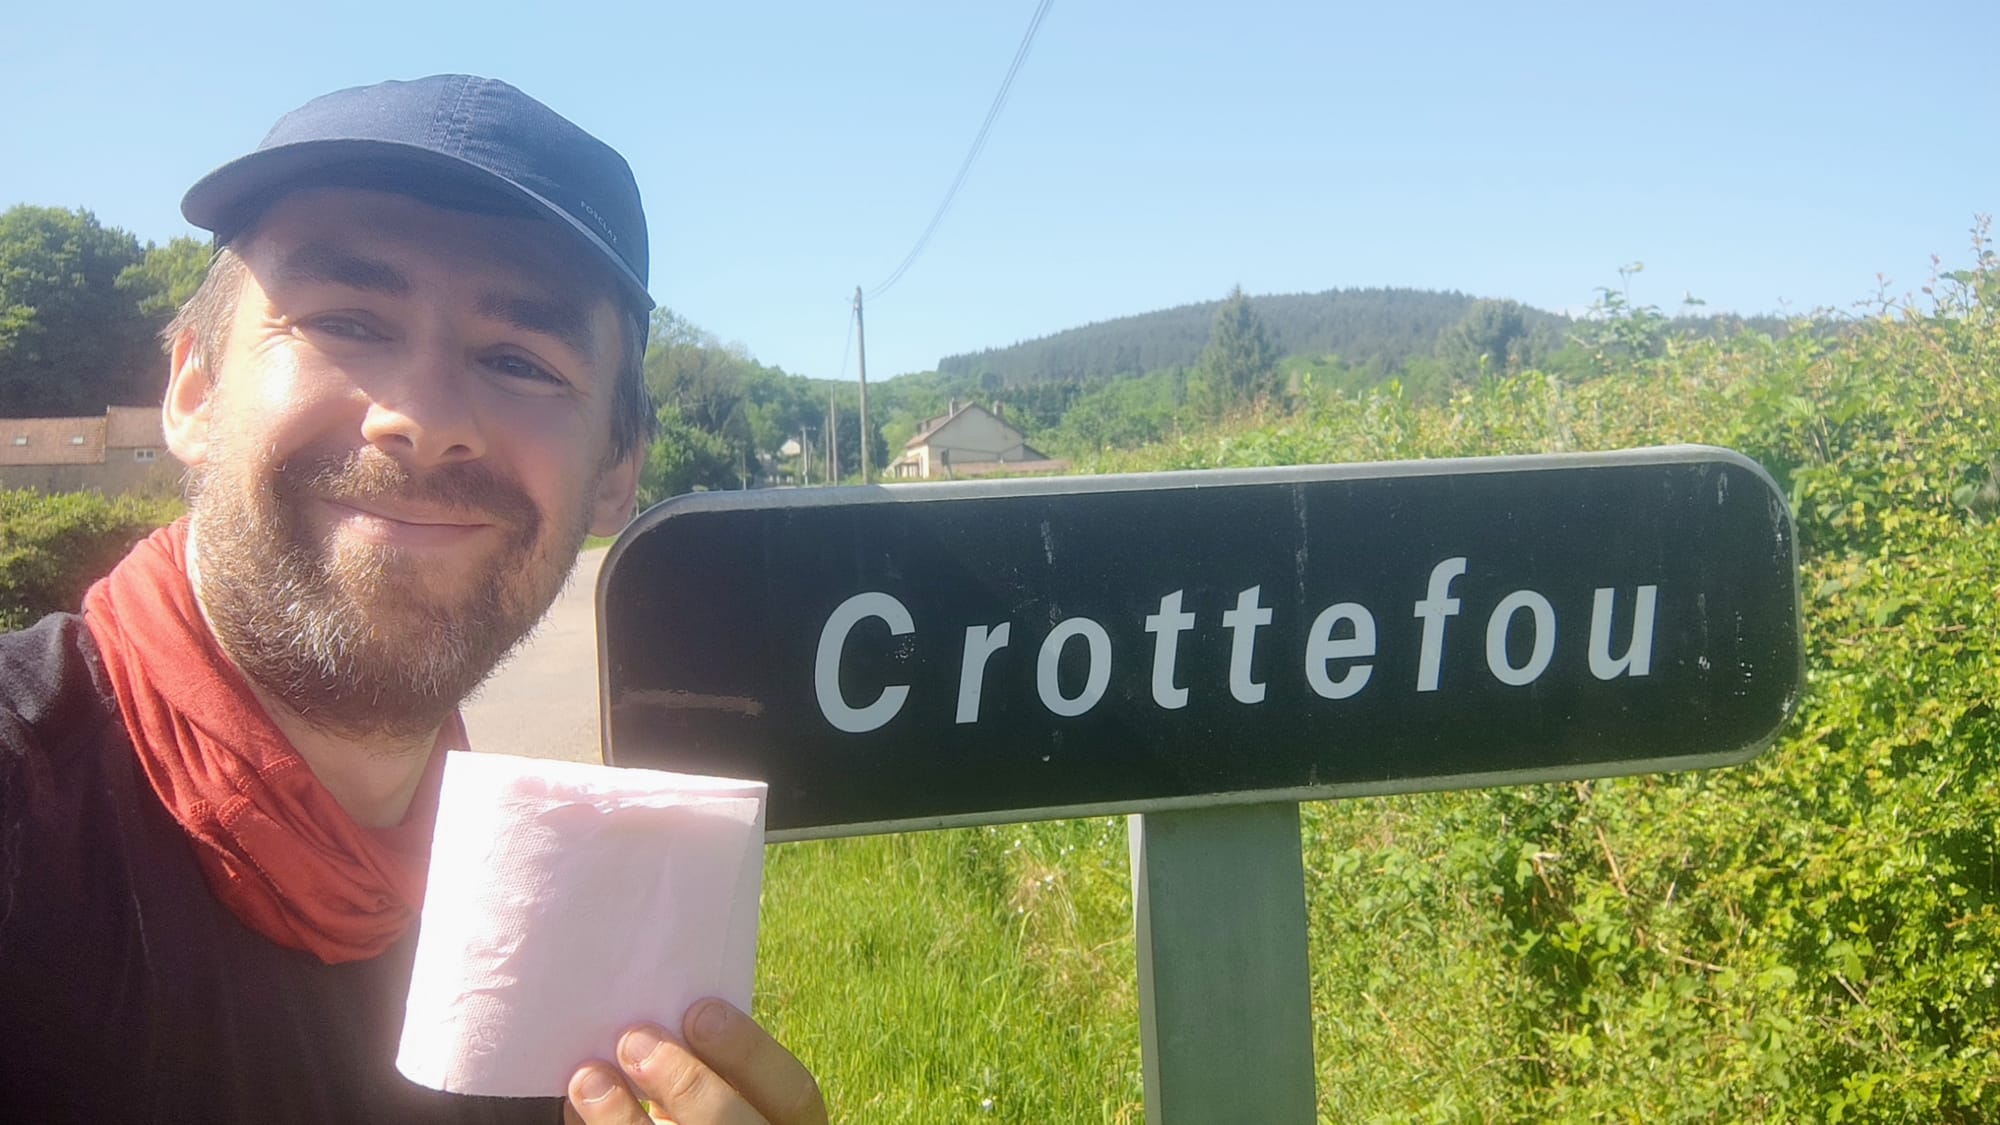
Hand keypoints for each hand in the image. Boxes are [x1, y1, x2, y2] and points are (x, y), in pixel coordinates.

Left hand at [563, 999, 825, 1124]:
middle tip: (635, 1041)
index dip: (749, 1051)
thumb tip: (652, 1026)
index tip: (698, 1011)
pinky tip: (577, 1112)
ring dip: (625, 1119)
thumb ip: (707, 1069)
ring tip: (588, 1079)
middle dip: (686, 1084)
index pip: (794, 1093)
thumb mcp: (723, 1093)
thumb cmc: (700, 1113)